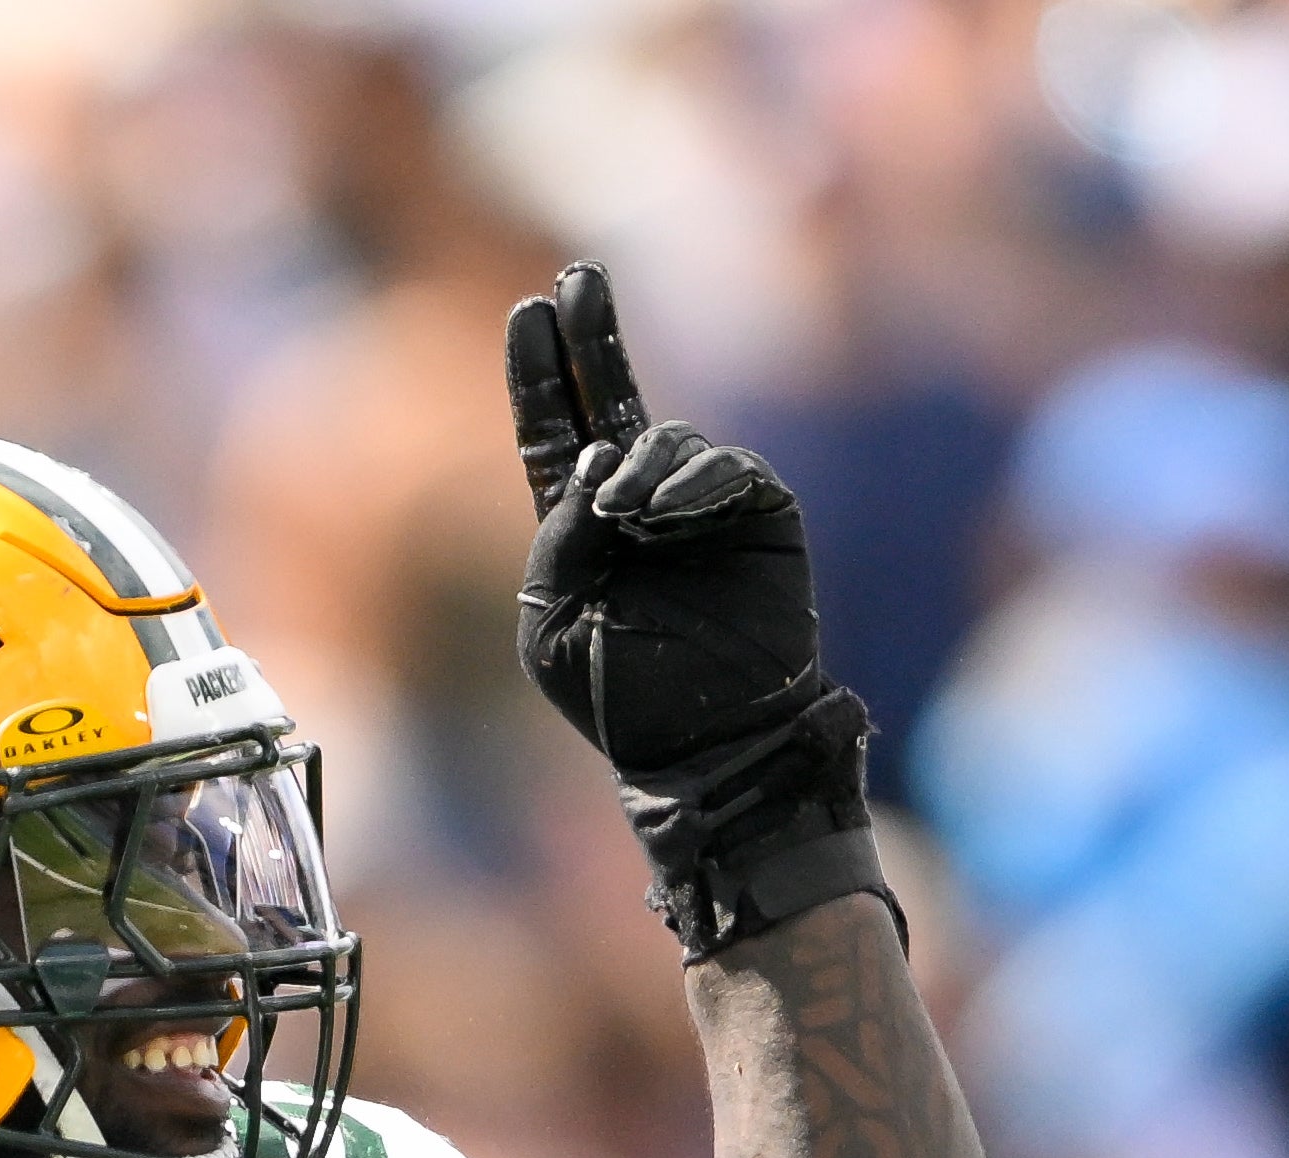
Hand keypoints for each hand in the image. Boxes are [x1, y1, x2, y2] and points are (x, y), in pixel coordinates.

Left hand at [504, 262, 830, 777]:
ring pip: (666, 438)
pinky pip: (726, 467)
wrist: (707, 747)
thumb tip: (598, 461)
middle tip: (577, 280)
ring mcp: (701, 507)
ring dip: (639, 463)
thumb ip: (556, 538)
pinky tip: (661, 514)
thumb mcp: (552, 622)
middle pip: (614, 398)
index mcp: (581, 528)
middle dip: (593, 337)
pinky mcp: (760, 514)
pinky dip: (691, 481)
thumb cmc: (621, 698)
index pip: (556, 432)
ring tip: (623, 514)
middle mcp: (640, 504)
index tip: (528, 312)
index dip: (543, 373)